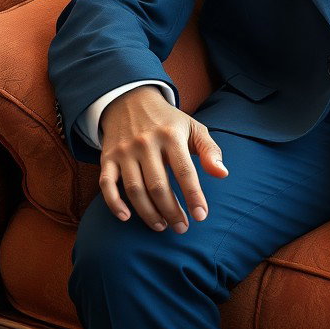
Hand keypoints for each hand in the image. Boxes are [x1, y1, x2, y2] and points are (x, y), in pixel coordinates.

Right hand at [98, 85, 227, 230]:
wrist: (131, 100)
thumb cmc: (168, 121)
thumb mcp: (193, 128)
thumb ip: (210, 150)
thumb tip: (223, 174)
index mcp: (171, 135)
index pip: (184, 171)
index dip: (193, 196)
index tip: (201, 216)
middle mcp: (146, 143)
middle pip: (158, 186)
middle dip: (172, 211)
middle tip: (181, 227)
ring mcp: (124, 151)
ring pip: (134, 190)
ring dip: (148, 213)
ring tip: (162, 226)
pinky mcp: (107, 158)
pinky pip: (106, 185)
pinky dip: (114, 204)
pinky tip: (126, 217)